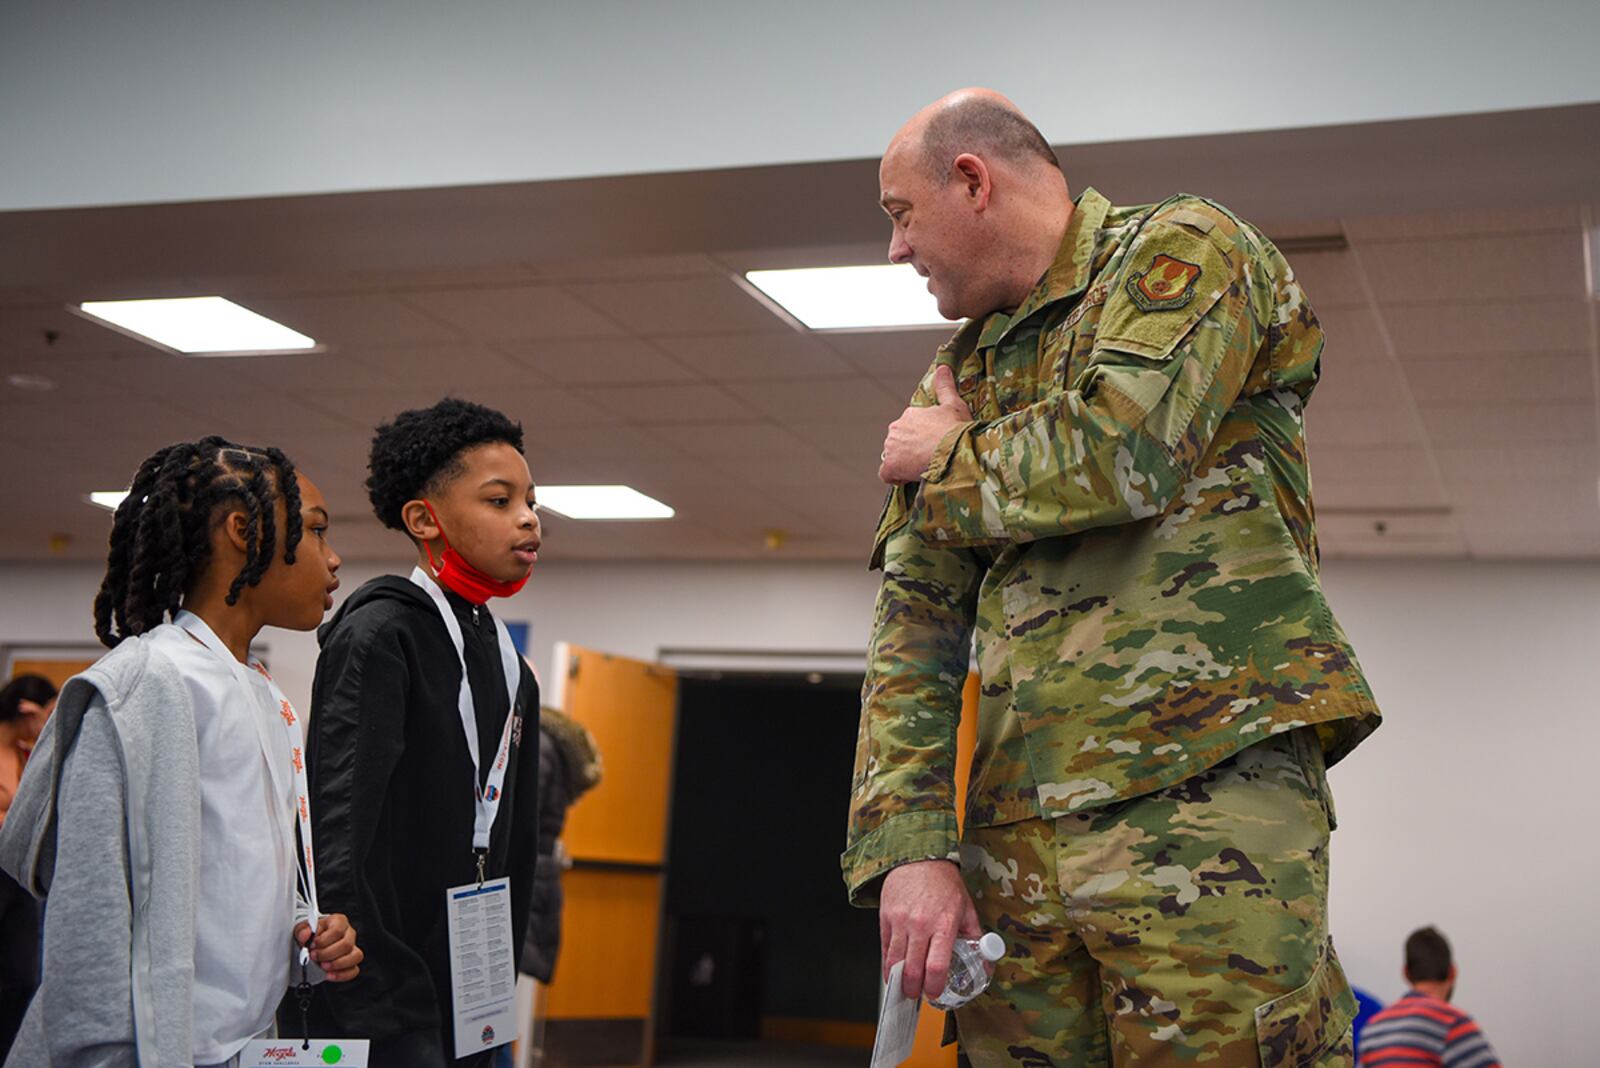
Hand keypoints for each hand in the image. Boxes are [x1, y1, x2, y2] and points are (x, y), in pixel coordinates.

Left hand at [295, 913, 362, 981]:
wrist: (313, 946)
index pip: (337, 930)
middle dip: (327, 953)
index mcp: (339, 922)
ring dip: (337, 964)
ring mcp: (352, 949)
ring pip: (356, 956)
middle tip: (313, 956)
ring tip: (323, 966)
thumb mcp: (303, 929)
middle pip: (346, 944)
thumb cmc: (312, 935)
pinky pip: (354, 970)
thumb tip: (305, 934)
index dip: (324, 940)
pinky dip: (341, 975)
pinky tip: (329, 975)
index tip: (312, 945)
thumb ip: (302, 930)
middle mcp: (349, 934)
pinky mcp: (352, 963)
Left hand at [879, 365, 972, 485]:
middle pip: (899, 442)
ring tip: (923, 467)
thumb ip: (945, 386)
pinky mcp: (891, 465)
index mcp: (910, 414)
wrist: (955, 450)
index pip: (909, 429)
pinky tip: (909, 478)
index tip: (932, 445)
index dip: (920, 439)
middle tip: (930, 458)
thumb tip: (942, 367)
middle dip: (911, 450)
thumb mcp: (955, 404)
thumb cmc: (957, 429)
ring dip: (904, 463)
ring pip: (893, 457)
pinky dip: (895, 477)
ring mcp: (892, 447)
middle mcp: (896, 428)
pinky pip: (886, 474)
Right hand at [880, 859, 981, 1000]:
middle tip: (918, 995)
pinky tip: (893, 971)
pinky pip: (884, 948)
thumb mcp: (966, 909)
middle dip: (914, 990)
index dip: (935, 987)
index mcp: (944, 924)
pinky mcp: (886, 918)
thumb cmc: (944, 884)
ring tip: (905, 986)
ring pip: (894, 962)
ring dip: (899, 981)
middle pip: (913, 969)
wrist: (918, 859)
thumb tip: (986, 965)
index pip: (937, 966)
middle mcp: (920, 924)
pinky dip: (887, 965)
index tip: (936, 993)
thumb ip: (976, 939)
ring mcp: (900, 921)